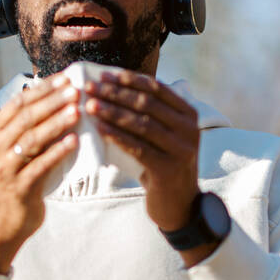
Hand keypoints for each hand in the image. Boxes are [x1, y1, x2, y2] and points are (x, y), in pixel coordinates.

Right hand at [0, 74, 80, 273]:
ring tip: (77, 111)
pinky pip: (40, 166)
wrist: (4, 219)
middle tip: (76, 90)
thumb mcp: (15, 148)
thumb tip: (58, 94)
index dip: (43, 89)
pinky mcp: (18, 187)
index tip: (65, 78)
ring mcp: (5, 168)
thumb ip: (29, 125)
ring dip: (56, 123)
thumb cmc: (17, 176)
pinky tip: (74, 141)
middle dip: (52, 102)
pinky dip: (57, 152)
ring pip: (32, 139)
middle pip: (26, 118)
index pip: (18, 103)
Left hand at [83, 70, 200, 231]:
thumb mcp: (164, 135)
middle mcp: (189, 129)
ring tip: (90, 105)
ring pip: (141, 123)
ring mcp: (181, 149)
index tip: (104, 75)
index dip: (129, 80)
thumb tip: (113, 86)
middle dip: (115, 93)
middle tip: (90, 87)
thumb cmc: (163, 163)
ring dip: (112, 112)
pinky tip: (99, 128)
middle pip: (147, 104)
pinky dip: (116, 135)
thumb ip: (150, 114)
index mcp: (189, 114)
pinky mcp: (168, 169)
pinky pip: (137, 147)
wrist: (178, 204)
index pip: (157, 88)